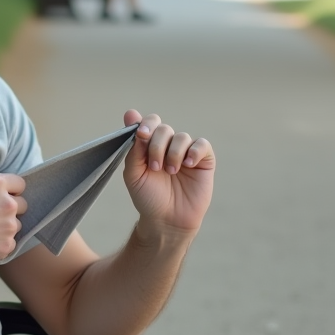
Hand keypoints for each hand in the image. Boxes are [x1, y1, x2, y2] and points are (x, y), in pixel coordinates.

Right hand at [0, 173, 27, 266]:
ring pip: (16, 225)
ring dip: (5, 227)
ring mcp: (9, 226)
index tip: (5, 196)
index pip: (20, 184)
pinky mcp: (6, 245)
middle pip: (22, 205)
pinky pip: (10, 243)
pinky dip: (0, 244)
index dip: (13, 190)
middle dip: (10, 209)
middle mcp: (7, 203)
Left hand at [121, 110, 214, 234]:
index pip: (150, 123)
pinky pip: (202, 145)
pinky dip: (194, 152)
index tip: (141, 135)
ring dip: (173, 154)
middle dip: (157, 146)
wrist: (167, 220)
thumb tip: (131, 114)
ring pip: (182, 137)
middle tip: (155, 167)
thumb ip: (133, 147)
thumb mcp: (134, 173)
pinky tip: (188, 165)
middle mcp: (168, 145)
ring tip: (170, 172)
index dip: (146, 124)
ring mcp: (186, 152)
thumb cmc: (148, 197)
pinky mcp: (203, 160)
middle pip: (164, 129)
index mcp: (149, 146)